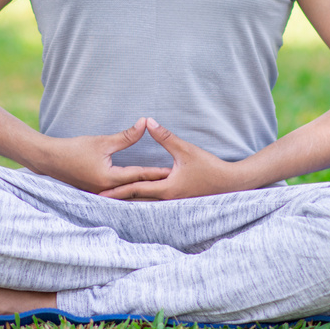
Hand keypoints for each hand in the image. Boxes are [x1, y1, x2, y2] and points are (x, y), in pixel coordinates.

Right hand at [28, 117, 170, 193]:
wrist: (50, 160)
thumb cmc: (74, 149)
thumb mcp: (102, 141)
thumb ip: (126, 135)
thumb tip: (145, 123)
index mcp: (109, 179)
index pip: (138, 175)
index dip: (156, 172)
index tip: (173, 171)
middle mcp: (107, 191)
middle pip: (135, 188)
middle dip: (154, 185)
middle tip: (174, 182)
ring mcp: (101, 194)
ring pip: (127, 194)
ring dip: (143, 191)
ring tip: (162, 189)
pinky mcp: (97, 193)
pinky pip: (118, 194)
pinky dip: (130, 192)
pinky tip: (139, 191)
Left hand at [100, 118, 247, 199]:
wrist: (229, 183)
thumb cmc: (209, 167)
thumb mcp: (185, 149)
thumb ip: (165, 137)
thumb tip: (148, 122)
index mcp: (166, 188)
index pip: (135, 189)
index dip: (117, 191)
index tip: (100, 194)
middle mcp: (167, 200)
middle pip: (137, 202)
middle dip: (118, 201)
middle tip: (99, 202)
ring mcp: (173, 204)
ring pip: (146, 206)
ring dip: (129, 205)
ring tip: (113, 205)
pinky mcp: (179, 204)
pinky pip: (157, 206)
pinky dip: (144, 205)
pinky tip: (138, 205)